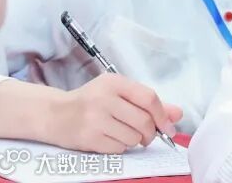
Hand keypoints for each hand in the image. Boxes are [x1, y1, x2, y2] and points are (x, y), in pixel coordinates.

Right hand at [45, 74, 181, 153]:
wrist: (54, 114)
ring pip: (132, 137)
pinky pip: (118, 148)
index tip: (169, 126)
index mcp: (114, 83)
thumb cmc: (91, 102)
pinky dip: (120, 147)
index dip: (163, 114)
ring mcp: (94, 119)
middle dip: (151, 133)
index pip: (149, 98)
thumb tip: (177, 114)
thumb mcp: (118, 94)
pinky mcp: (87, 138)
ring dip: (134, 140)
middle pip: (143, 121)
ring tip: (124, 134)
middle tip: (147, 136)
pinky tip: (110, 139)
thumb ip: (148, 103)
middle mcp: (104, 99)